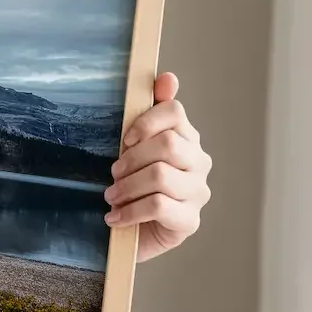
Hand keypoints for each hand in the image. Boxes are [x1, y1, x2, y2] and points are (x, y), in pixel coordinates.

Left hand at [104, 72, 211, 263]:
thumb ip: (148, 112)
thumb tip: (168, 77)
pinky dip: (130, 211)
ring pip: (161, 175)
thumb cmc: (132, 186)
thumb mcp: (132, 147)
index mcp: (187, 137)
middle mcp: (199, 162)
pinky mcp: (190, 220)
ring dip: (127, 186)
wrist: (129, 234)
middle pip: (167, 144)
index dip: (145, 121)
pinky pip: (159, 206)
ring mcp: (198, 192)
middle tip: (114, 173)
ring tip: (111, 196)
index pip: (175, 111)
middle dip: (132, 159)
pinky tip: (115, 217)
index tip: (125, 139)